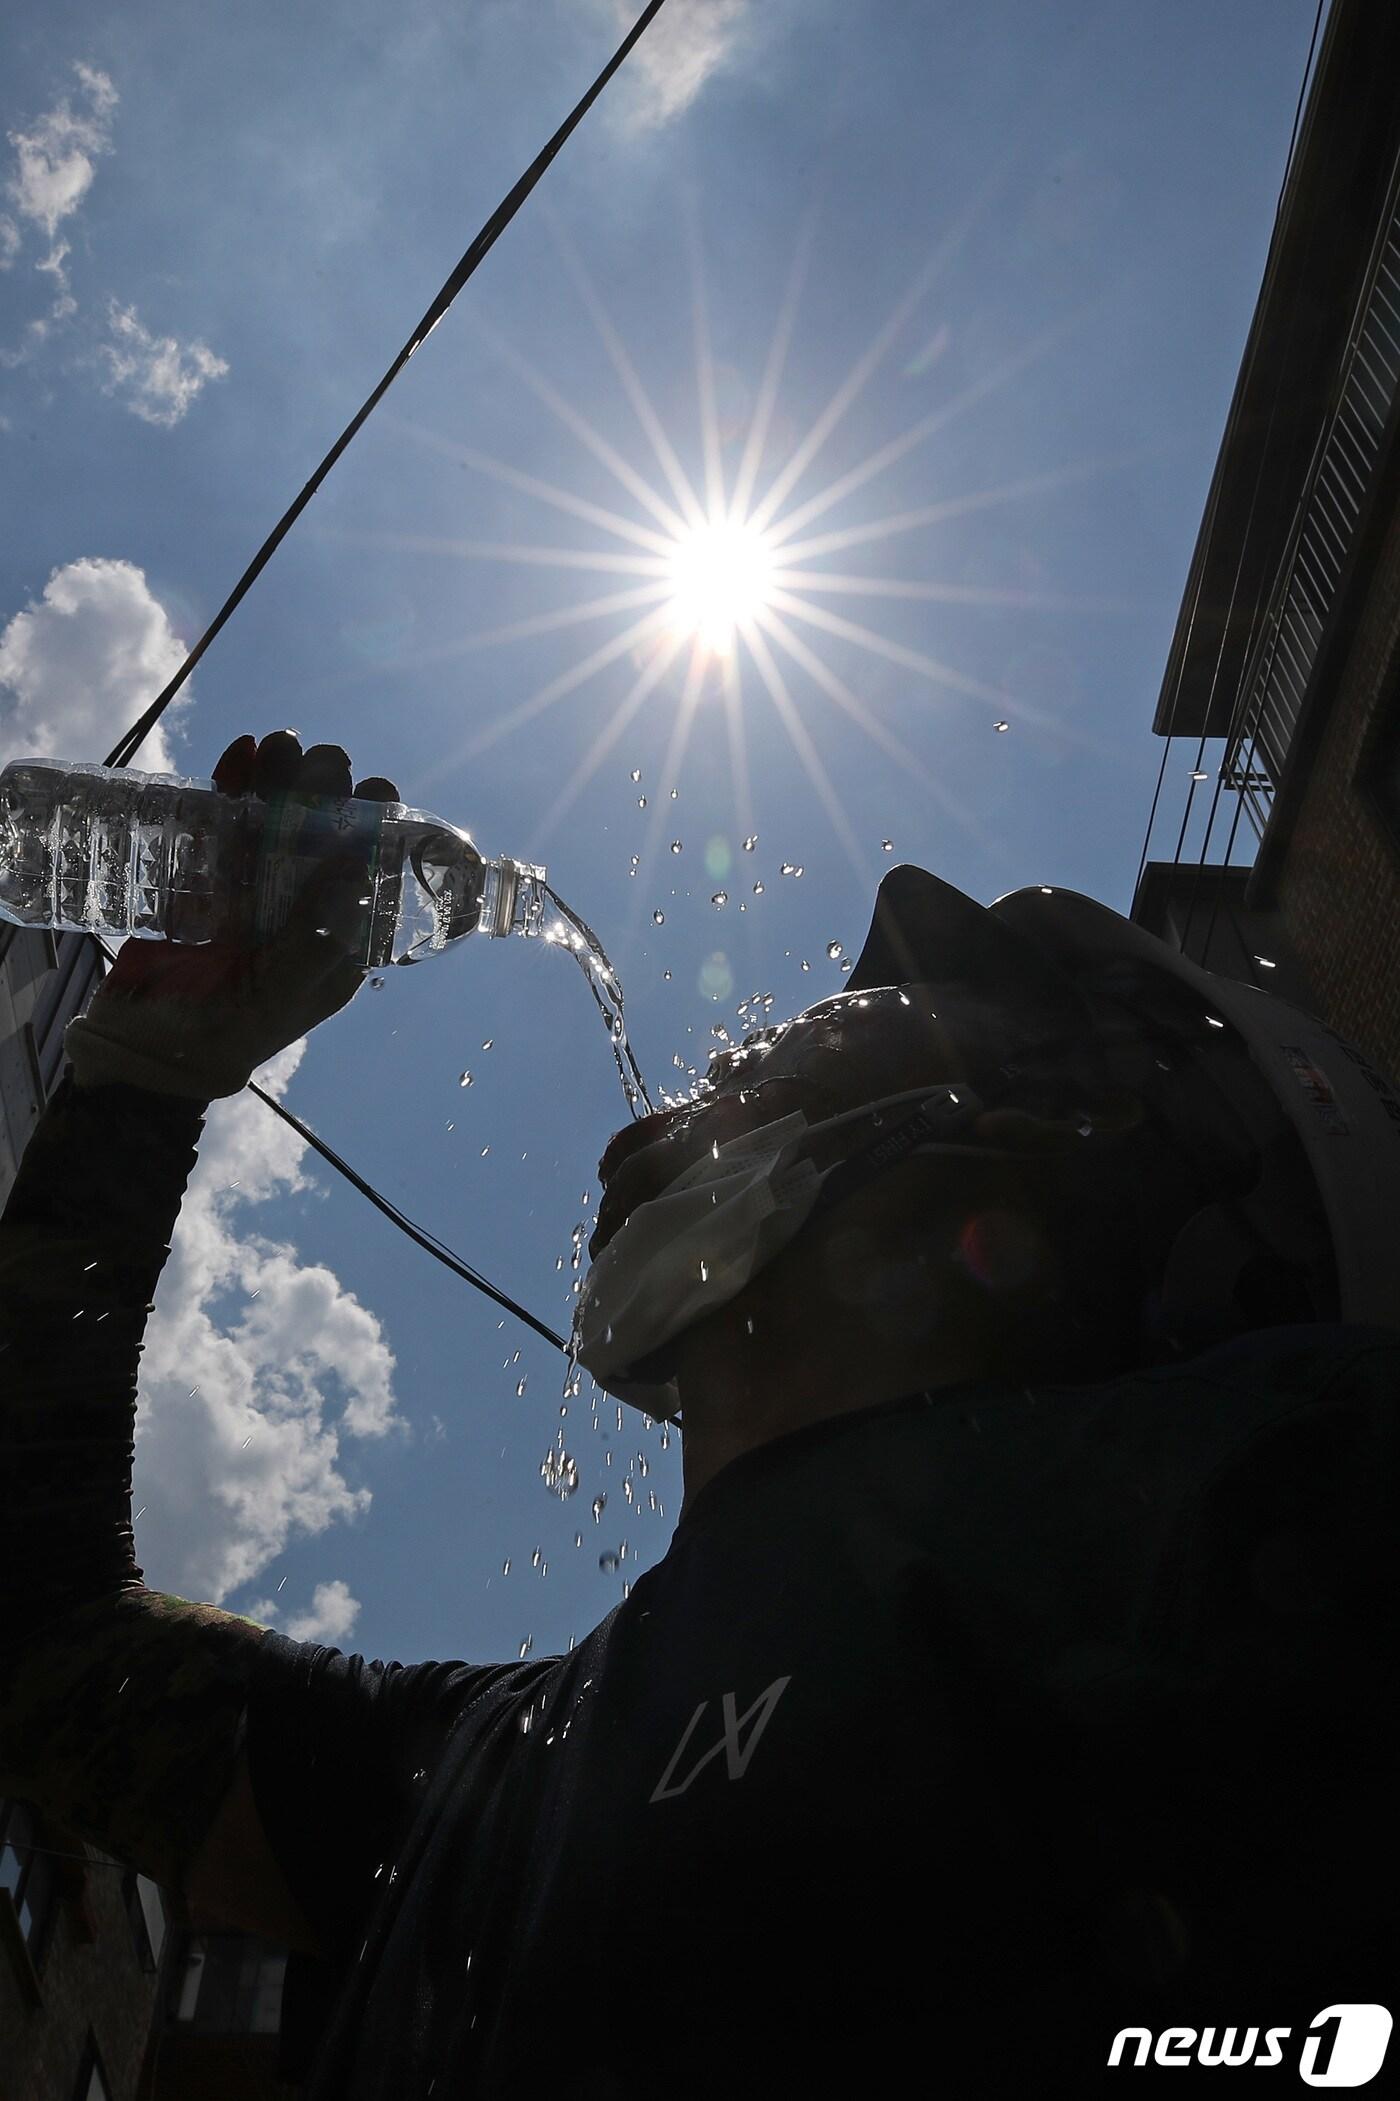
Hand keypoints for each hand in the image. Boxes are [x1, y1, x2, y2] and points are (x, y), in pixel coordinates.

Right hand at [64, 731, 401, 1100]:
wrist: (144, 1050)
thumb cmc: (223, 1033)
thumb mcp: (283, 993)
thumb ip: (319, 934)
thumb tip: (359, 863)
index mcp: (334, 936)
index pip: (366, 869)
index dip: (375, 825)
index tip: (375, 788)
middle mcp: (298, 903)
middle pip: (321, 831)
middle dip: (325, 789)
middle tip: (321, 763)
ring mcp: (250, 885)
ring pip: (274, 816)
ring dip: (281, 776)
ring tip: (279, 746)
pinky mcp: (202, 873)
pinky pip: (222, 819)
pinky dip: (233, 783)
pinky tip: (243, 753)